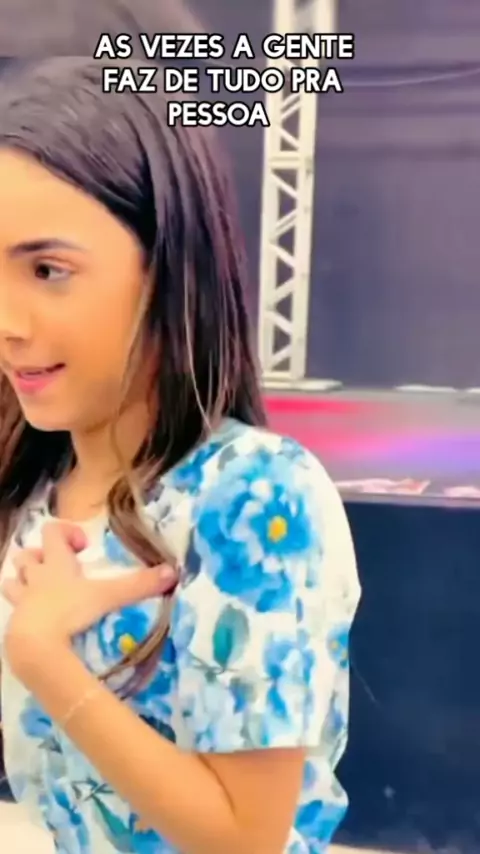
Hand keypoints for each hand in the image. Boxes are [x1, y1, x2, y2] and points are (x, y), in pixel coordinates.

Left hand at [1, 521, 176, 666]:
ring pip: (14, 579)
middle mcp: (35, 576)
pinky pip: (14, 608)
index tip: (84, 547)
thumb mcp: (109, 596)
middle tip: (62, 569)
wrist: (34, 646)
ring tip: (44, 591)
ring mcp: (21, 600)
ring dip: (26, 581)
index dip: (67, 532)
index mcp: (56, 563)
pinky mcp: (14, 623)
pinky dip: (23, 609)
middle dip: (41, 557)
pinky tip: (39, 619)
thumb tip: (173, 573)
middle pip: (26, 554)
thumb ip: (139, 585)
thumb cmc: (69, 612)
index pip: (51, 531)